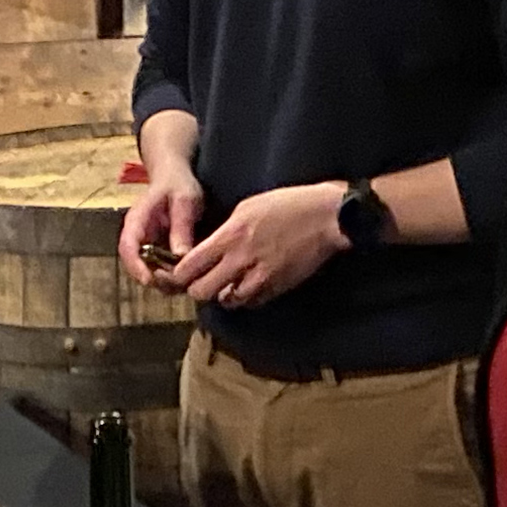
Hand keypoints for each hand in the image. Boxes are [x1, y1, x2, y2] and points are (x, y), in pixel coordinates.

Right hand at [120, 169, 203, 291]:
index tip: (149, 280)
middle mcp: (137, 237)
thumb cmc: (178, 185)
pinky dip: (172, 276)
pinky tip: (189, 274)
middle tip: (179, 283)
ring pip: (148, 271)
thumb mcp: (184, 201)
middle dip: (155, 279)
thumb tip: (181, 256)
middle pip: (136, 266)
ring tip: (188, 279)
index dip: (135, 266)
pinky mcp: (156, 251)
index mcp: (136, 221)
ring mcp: (145, 245)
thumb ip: (181, 227)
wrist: (175, 178)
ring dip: (165, 281)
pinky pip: (160, 269)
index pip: (127, 247)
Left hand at [177, 181, 347, 308]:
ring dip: (222, 295)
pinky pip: (251, 302)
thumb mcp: (247, 207)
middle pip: (201, 291)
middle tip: (201, 282)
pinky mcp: (277, 287)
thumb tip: (209, 248)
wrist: (327, 218)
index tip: (181, 272)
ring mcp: (260, 277)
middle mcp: (241, 260)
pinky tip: (247, 286)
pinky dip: (245, 298)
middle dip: (197, 289)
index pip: (189, 267)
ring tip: (226, 284)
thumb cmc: (288, 204)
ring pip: (226, 301)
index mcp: (230, 236)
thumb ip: (225, 232)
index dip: (180, 274)